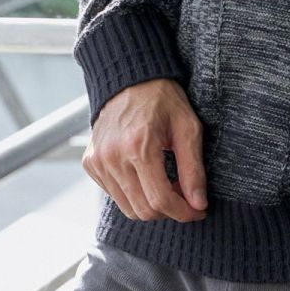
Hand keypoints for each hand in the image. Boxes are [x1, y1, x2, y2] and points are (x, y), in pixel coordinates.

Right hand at [82, 79, 207, 223]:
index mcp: (138, 146)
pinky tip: (148, 178)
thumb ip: (193, 168)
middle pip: (143, 210)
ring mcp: (98, 161)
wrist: (128, 78)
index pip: (160, 200)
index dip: (183, 212)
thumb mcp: (187, 127)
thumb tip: (198, 204)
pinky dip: (134, 195)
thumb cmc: (162, 99)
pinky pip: (114, 195)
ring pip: (127, 208)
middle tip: (187, 198)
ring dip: (152, 206)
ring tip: (169, 186)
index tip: (199, 211)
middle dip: (170, 211)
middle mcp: (113, 157)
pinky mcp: (90, 163)